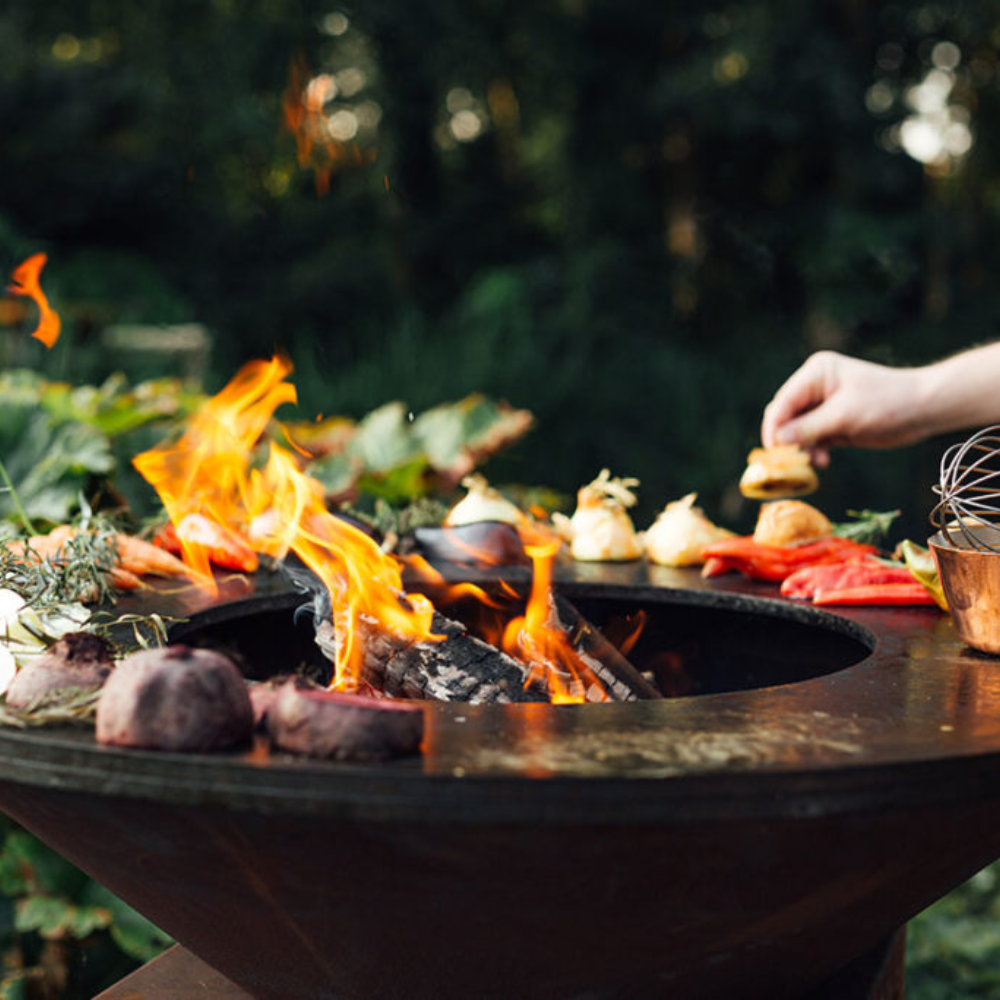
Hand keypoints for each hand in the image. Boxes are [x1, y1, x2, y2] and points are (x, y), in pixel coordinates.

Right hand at [760, 351, 922, 466]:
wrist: (925, 409)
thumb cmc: (888, 403)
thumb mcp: (844, 416)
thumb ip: (808, 428)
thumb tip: (777, 442)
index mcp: (815, 374)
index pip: (783, 403)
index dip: (774, 428)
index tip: (774, 454)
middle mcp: (814, 387)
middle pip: (786, 418)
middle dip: (787, 442)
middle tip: (793, 464)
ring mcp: (822, 406)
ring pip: (796, 432)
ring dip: (801, 450)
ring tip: (815, 463)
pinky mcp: (832, 423)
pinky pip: (811, 440)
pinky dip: (813, 452)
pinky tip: (823, 462)